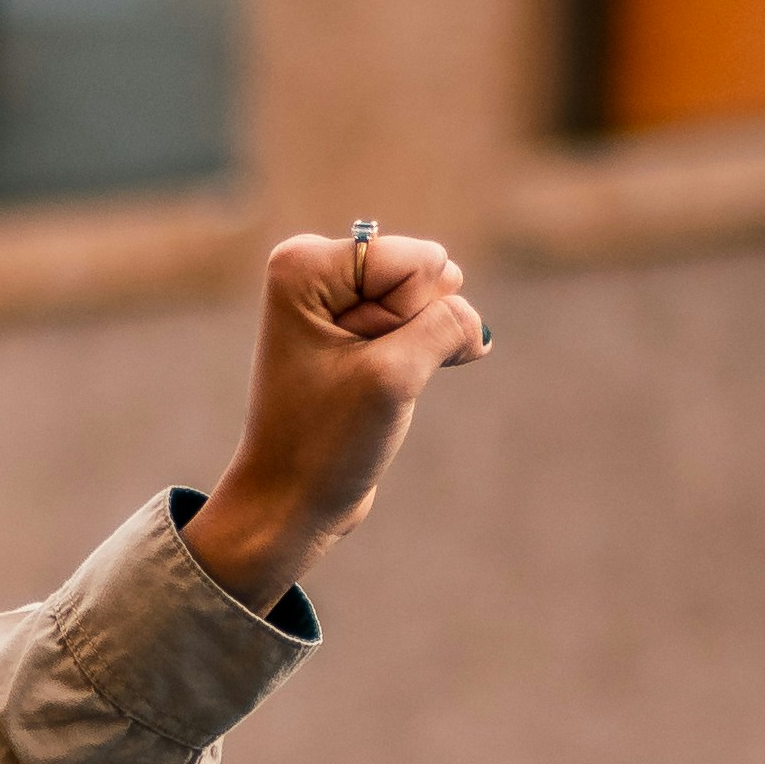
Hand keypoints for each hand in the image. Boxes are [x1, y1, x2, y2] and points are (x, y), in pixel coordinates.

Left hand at [183, 228, 488, 606]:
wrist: (290, 502)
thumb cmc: (325, 443)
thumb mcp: (394, 377)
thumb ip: (447, 324)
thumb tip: (473, 322)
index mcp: (305, 264)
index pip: (414, 261)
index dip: (406, 318)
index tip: (360, 363)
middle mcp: (317, 270)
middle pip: (422, 274)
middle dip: (412, 330)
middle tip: (365, 376)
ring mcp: (339, 299)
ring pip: (429, 300)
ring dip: (419, 349)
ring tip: (372, 387)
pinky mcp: (360, 329)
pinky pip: (423, 324)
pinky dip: (424, 356)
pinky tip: (395, 389)